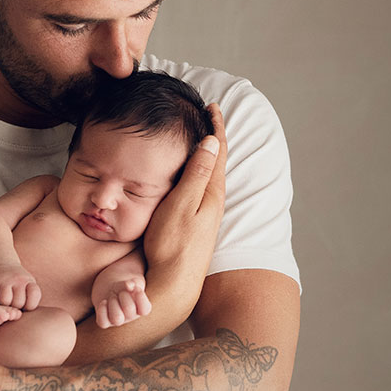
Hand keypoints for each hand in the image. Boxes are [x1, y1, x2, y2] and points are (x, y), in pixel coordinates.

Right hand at [0, 263, 41, 309]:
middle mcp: (18, 279)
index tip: (25, 304)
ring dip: (4, 305)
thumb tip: (22, 317)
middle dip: (15, 307)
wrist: (5, 265)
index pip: (31, 303)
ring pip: (4, 301)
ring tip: (6, 302)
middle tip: (14, 303)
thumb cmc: (20, 283)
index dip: (28, 307)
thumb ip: (31, 301)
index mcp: (30, 282)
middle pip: (17, 303)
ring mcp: (5, 280)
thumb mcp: (30, 287)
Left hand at [95, 278, 151, 328]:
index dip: (141, 298)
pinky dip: (102, 311)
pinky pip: (102, 322)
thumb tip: (129, 285)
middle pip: (129, 311)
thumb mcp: (133, 281)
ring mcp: (118, 320)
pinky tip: (103, 302)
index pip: (145, 309)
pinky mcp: (105, 320)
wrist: (111, 288)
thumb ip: (134, 282)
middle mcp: (130, 316)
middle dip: (124, 296)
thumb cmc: (126, 286)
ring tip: (112, 296)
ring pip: (116, 318)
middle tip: (121, 291)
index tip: (136, 288)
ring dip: (113, 303)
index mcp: (141, 308)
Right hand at [143, 104, 226, 295]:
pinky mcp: (199, 223)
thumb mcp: (182, 203)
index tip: (212, 106)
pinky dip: (201, 171)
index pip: (217, 150)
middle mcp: (214, 201)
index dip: (215, 126)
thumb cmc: (172, 245)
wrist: (174, 284)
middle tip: (208, 115)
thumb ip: (197, 174)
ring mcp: (208, 213)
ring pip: (212, 174)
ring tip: (201, 137)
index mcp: (212, 192)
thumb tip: (211, 141)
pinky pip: (204, 187)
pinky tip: (194, 174)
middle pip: (218, 160)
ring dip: (208, 153)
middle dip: (214, 135)